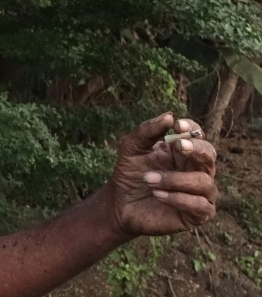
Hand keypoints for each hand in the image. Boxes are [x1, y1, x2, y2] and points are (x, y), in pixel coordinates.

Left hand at [107, 113, 216, 236]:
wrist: (120, 204)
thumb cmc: (129, 174)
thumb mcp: (131, 148)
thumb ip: (146, 131)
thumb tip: (169, 116)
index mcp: (182, 152)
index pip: (197, 135)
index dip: (191, 128)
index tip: (177, 125)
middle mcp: (196, 169)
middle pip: (209, 154)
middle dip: (196, 148)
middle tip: (178, 146)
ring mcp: (200, 192)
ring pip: (204, 181)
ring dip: (175, 179)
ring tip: (149, 180)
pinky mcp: (197, 214)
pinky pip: (201, 205)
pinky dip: (180, 199)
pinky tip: (158, 195)